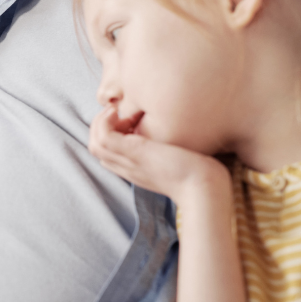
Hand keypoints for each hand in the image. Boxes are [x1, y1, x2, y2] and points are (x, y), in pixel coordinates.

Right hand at [89, 106, 226, 204]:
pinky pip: (103, 137)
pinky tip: (122, 112)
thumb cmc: (201, 177)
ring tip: (118, 111)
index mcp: (137, 170)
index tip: (128, 120)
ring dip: (100, 122)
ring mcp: (129, 161)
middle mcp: (128, 167)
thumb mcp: (181, 163)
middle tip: (120, 113)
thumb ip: (172, 154)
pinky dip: (105, 122)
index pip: (108, 154)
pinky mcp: (134, 152)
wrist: (205, 190)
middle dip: (102, 126)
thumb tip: (178, 140)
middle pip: (97, 148)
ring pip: (95, 142)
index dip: (111, 133)